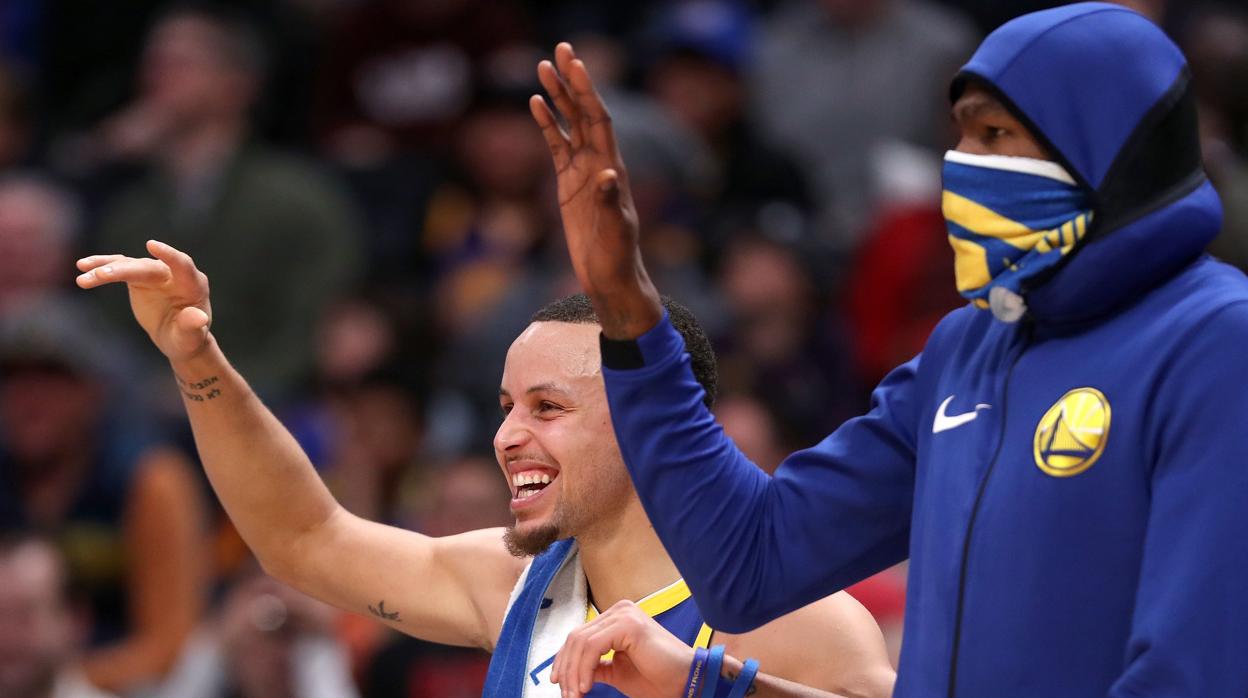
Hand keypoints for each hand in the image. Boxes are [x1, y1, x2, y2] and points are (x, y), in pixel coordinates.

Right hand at [76, 239, 212, 362]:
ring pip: (129, 265)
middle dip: (124, 270)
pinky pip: (119, 267)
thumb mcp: (191, 338)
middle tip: (100, 276)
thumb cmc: (188, 338)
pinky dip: (102, 266)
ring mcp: (155, 273)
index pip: (182, 265)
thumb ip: (192, 326)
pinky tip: (83, 266)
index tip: (151, 245)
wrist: (178, 338)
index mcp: (192, 285)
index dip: (169, 255)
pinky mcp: (139, 276)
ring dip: (106, 269)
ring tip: (83, 276)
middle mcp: (174, 274)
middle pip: (148, 267)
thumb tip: (198, 317)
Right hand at [532, 43, 661, 338]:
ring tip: (542, 68)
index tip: (575, 64)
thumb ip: (610, 203)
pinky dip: (548, 124)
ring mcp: (583, 171)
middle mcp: (600, 163)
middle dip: (572, 82)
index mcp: (612, 168)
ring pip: (570, 125)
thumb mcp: (615, 231)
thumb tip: (606, 174)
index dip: (588, 92)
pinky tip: (536, 104)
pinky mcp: (569, 184)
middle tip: (558, 49)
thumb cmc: (618, 257)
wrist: (610, 277)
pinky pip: (557, 146)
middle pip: (584, 112)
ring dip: (558, 96)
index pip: (599, 120)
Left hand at [551, 600, 694, 697]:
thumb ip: (595, 667)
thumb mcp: (616, 672)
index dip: (565, 660)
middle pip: (576, 637)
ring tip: (575, 695)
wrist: (686, 683)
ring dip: (573, 672)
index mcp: (617, 618)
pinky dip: (583, 669)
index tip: (559, 684)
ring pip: (581, 642)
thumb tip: (568, 673)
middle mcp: (620, 610)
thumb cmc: (658, 679)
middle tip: (566, 694)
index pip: (580, 635)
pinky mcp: (628, 624)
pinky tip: (585, 687)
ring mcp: (624, 614)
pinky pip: (592, 647)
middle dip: (566, 668)